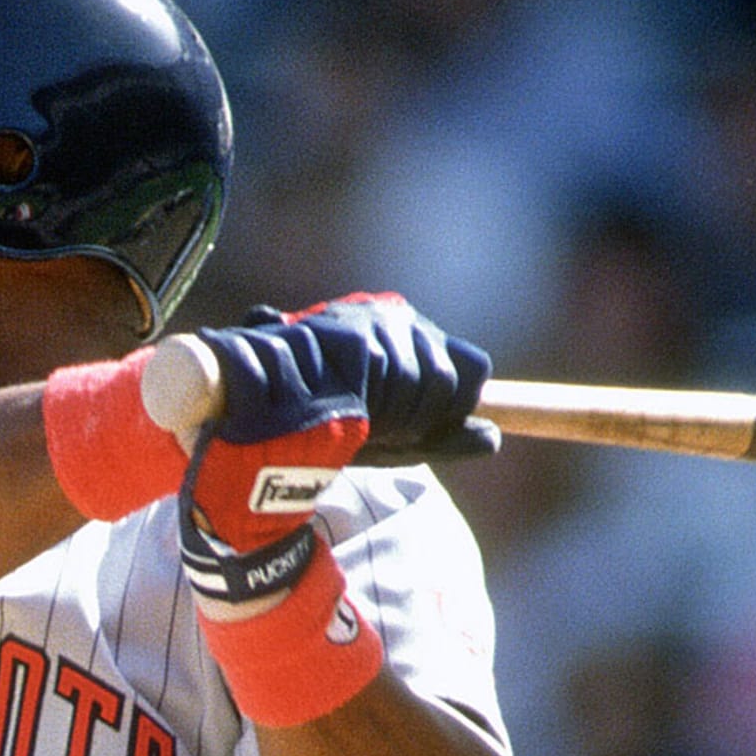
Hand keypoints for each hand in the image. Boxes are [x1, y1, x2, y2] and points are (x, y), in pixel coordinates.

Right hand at [243, 292, 499, 460]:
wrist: (260, 428)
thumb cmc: (327, 431)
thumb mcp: (394, 439)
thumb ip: (442, 437)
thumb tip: (494, 438)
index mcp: (406, 331)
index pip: (470, 368)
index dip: (451, 410)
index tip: (411, 433)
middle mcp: (391, 316)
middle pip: (447, 378)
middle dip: (420, 423)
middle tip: (375, 435)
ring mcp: (370, 323)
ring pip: (427, 381)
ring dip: (399, 421)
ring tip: (359, 427)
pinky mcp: (349, 337)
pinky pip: (396, 379)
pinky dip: (381, 410)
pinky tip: (352, 417)